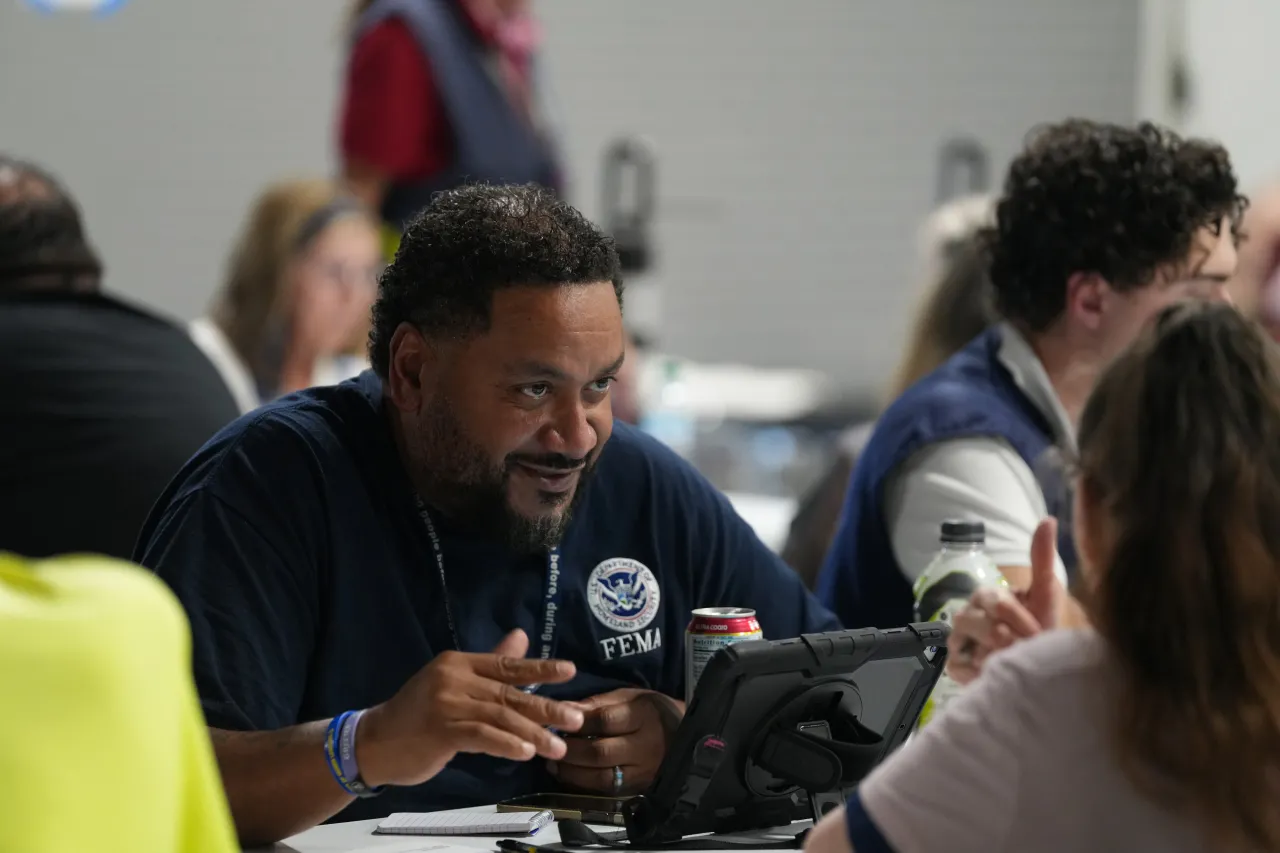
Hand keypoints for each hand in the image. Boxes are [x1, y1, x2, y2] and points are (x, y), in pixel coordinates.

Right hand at [357, 630, 583, 786]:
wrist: (374, 742)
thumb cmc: (418, 714)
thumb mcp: (453, 683)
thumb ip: (489, 663)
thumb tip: (521, 636)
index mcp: (459, 662)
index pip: (507, 664)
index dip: (540, 668)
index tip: (570, 672)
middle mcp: (454, 677)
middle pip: (510, 693)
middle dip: (546, 707)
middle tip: (576, 719)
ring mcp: (446, 703)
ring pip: (500, 717)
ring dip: (533, 734)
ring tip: (558, 746)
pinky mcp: (441, 729)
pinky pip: (482, 735)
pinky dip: (506, 744)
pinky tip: (526, 752)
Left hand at [548, 688, 684, 794]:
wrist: (686, 736)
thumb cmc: (651, 711)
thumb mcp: (630, 696)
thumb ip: (599, 703)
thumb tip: (566, 708)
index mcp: (643, 716)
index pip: (606, 721)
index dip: (578, 723)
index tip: (556, 720)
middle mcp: (644, 746)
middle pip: (601, 752)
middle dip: (571, 750)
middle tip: (550, 746)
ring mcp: (643, 771)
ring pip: (602, 776)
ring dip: (573, 772)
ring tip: (554, 764)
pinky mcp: (639, 788)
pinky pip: (608, 789)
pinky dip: (584, 784)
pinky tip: (570, 775)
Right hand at [946, 517, 1060, 684]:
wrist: (1039, 667)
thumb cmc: (1040, 628)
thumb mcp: (1046, 594)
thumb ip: (1042, 558)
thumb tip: (1048, 520)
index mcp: (986, 596)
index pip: (996, 603)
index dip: (1020, 621)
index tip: (1037, 634)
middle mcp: (967, 614)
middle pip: (979, 624)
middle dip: (1009, 640)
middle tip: (1026, 650)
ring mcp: (958, 639)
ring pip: (965, 644)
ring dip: (995, 656)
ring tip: (1011, 661)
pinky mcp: (954, 665)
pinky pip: (959, 666)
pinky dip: (980, 672)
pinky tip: (995, 672)